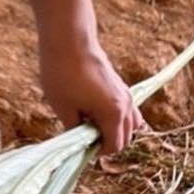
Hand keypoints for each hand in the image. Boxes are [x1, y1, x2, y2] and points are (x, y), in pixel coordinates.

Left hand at [38, 35, 144, 152]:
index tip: (81, 148)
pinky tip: (97, 112)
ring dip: (115, 129)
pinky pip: (127, 109)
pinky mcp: (121, 85)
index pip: (114, 145)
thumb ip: (75, 130)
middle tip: (84, 138)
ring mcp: (125, 94)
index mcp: (114, 114)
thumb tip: (80, 140)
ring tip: (91, 124)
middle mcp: (126, 105)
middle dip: (108, 142)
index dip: (98, 152)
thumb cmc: (62, 74)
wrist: (69, 40)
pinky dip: (118, 116)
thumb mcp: (63, 109)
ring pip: (131, 123)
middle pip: (126, 137)